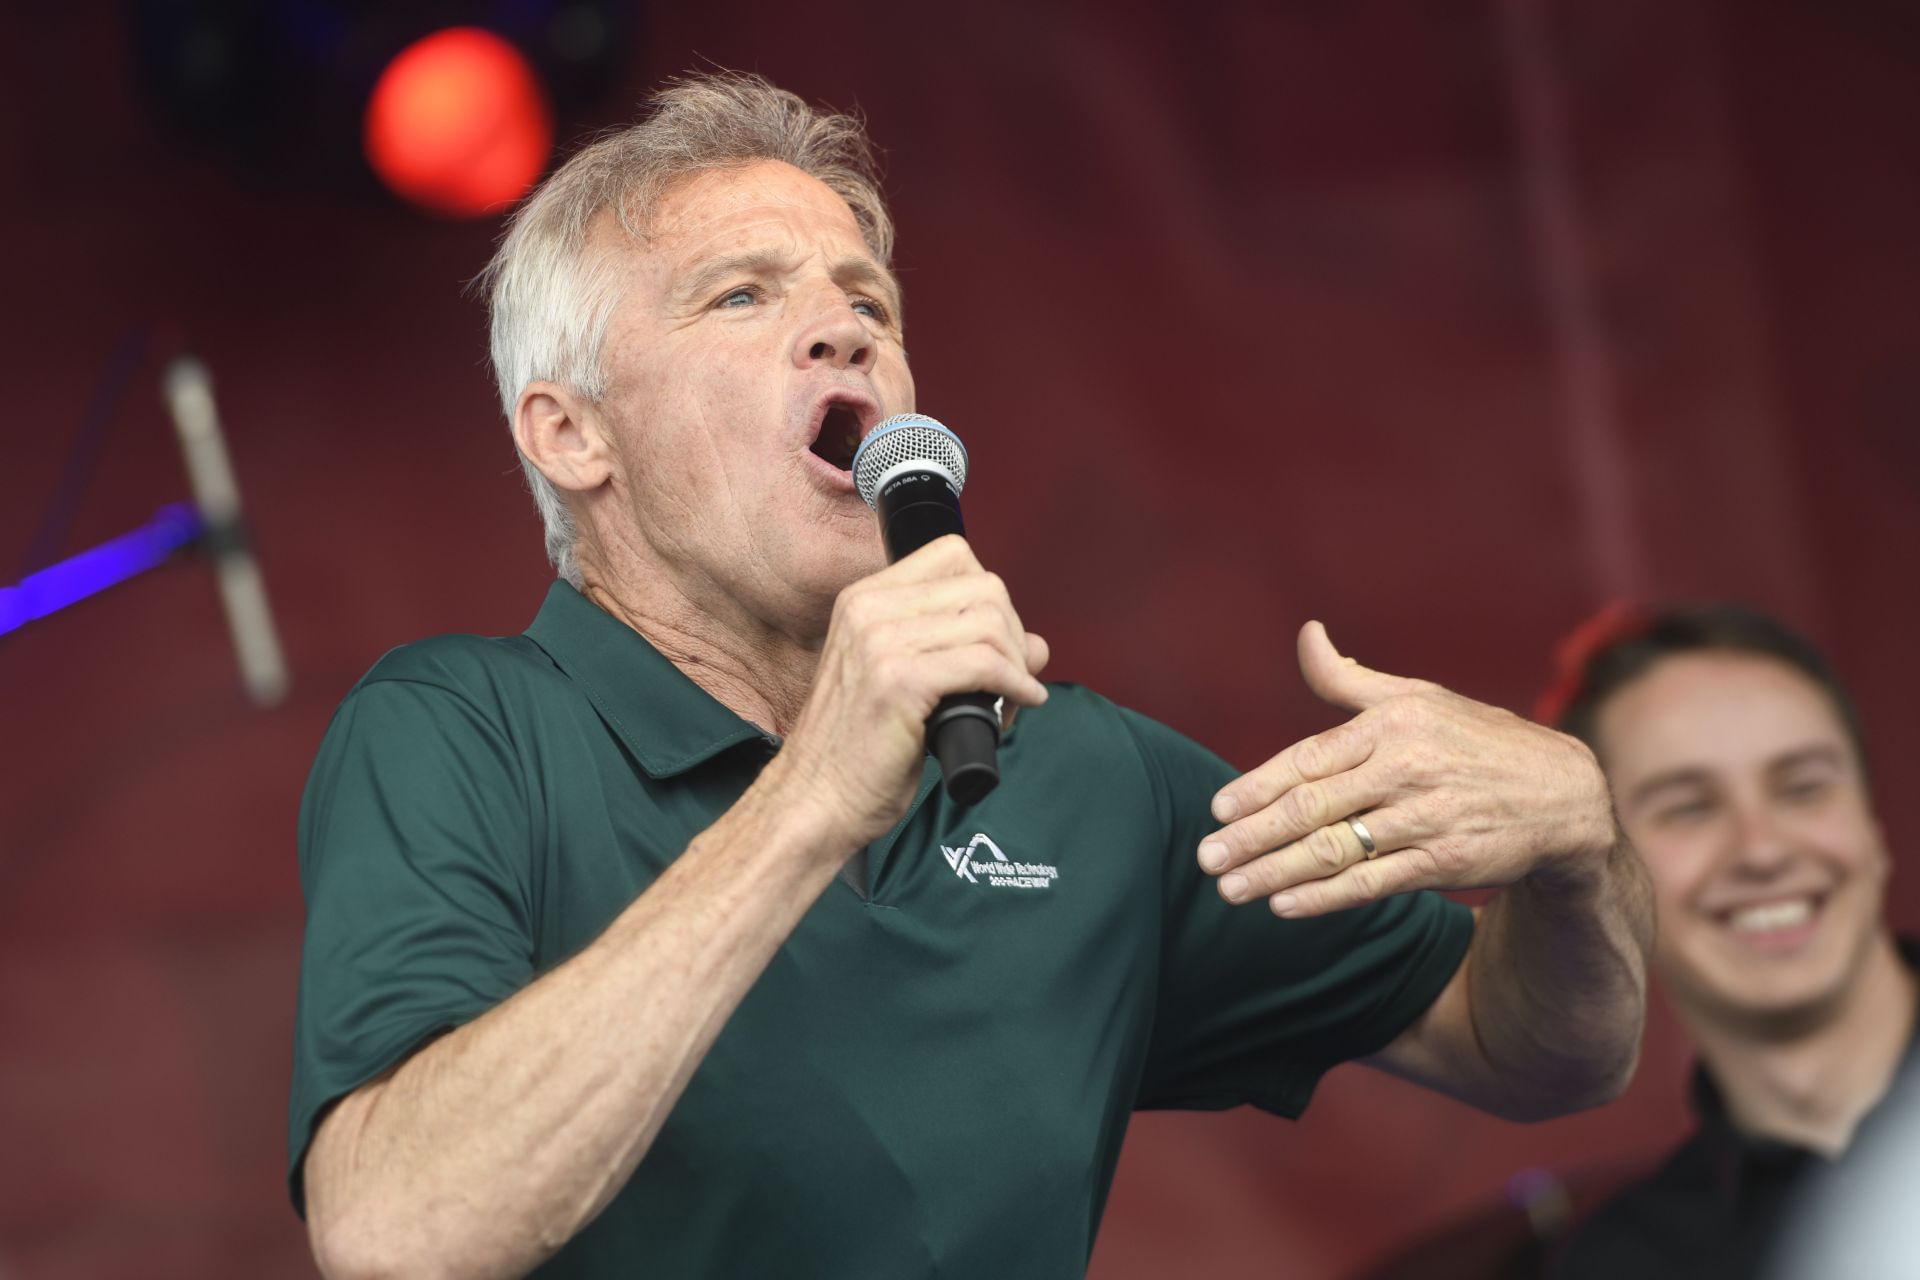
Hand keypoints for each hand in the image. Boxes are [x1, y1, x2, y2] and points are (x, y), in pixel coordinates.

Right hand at [773, 535, 1049, 852]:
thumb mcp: (904, 681)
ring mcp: (881, 642)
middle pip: (983, 586)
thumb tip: (1037, 645)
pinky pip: (985, 663)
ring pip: (990, 622)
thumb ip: (960, 651)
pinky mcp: (899, 681)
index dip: (990, 598)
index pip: (954, 555)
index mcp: (863, 599)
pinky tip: (1019, 703)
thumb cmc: (857, 752)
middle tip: (1012, 678)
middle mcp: (868, 609)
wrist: (814, 800)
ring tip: (1010, 700)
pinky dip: (1015, 684)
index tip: (996, 643)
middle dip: (1013, 633)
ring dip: (1018, 664)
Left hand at [1197, 622, 1616, 916]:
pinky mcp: (1447, 861)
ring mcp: (1427, 817)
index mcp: (1393, 723)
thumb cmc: (1476, 742)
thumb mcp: (1419, 698)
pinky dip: (1324, 896)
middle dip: (1252, 836)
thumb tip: (1307, 634)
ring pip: (1335, 849)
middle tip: (1206, 858)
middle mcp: (1407, 767)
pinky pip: (1371, 882)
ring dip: (1275, 872)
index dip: (1257, 787)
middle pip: (1312, 807)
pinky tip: (1284, 906)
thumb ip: (1351, 679)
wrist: (1563, 796)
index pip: (1308, 758)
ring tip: (1230, 889)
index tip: (1217, 811)